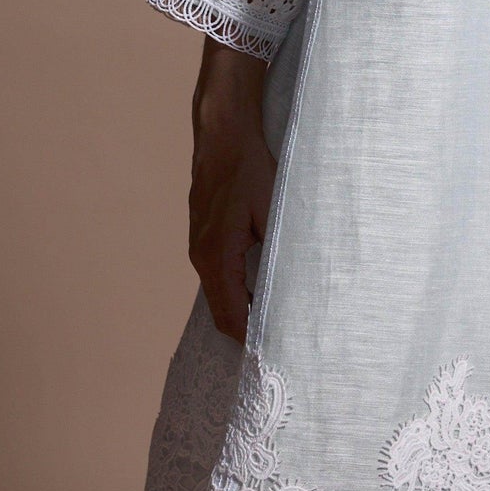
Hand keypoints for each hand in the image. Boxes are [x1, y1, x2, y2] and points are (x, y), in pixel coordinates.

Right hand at [188, 37, 276, 342]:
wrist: (223, 134)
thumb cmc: (250, 169)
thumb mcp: (273, 210)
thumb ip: (277, 252)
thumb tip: (290, 289)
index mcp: (217, 255)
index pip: (232, 316)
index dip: (252, 340)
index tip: (275, 356)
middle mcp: (201, 257)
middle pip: (222, 313)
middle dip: (246, 333)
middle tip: (279, 347)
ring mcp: (198, 247)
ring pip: (218, 296)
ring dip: (240, 312)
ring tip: (273, 324)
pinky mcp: (202, 238)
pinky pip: (216, 278)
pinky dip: (234, 293)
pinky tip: (258, 293)